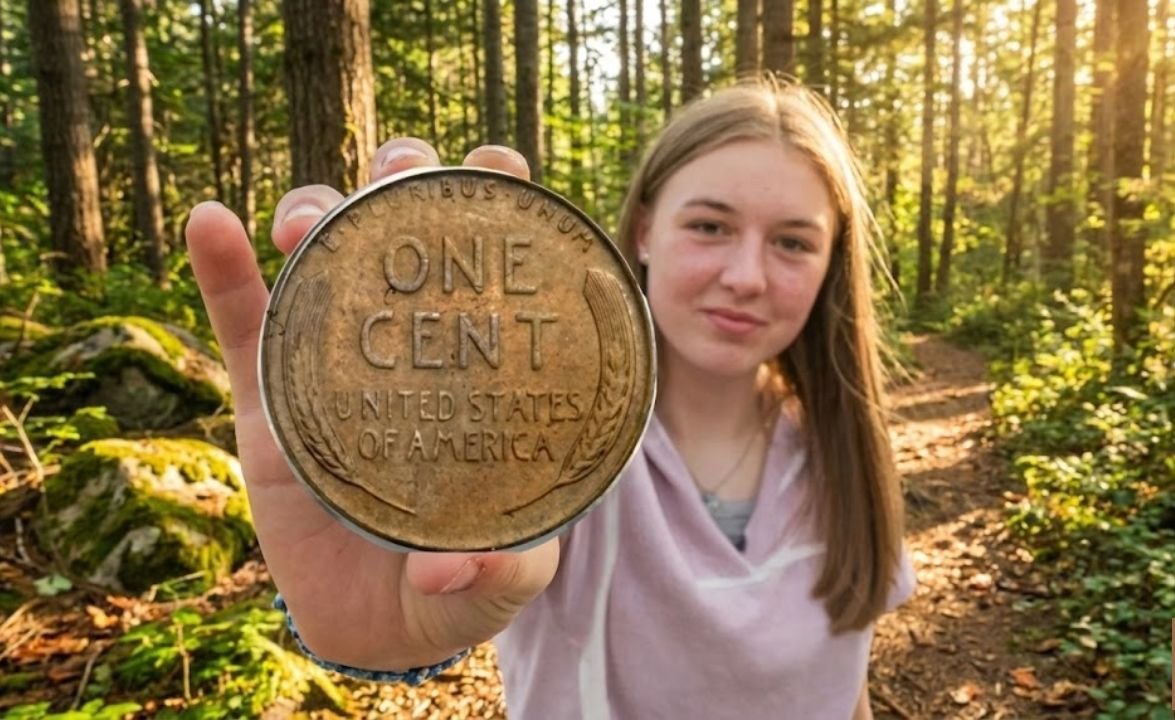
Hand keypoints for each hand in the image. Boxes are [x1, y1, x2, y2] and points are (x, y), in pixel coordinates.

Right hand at [185, 139, 559, 669]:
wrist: (375, 626)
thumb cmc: (460, 583)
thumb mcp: (501, 578)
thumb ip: (501, 570)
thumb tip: (454, 567)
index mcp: (482, 360)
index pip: (497, 256)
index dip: (498, 195)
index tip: (495, 168)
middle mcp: (412, 339)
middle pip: (406, 224)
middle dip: (404, 175)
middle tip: (404, 176)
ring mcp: (335, 357)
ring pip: (323, 252)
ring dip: (317, 208)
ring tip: (309, 222)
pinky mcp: (268, 395)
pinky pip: (240, 319)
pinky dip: (222, 266)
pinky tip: (210, 220)